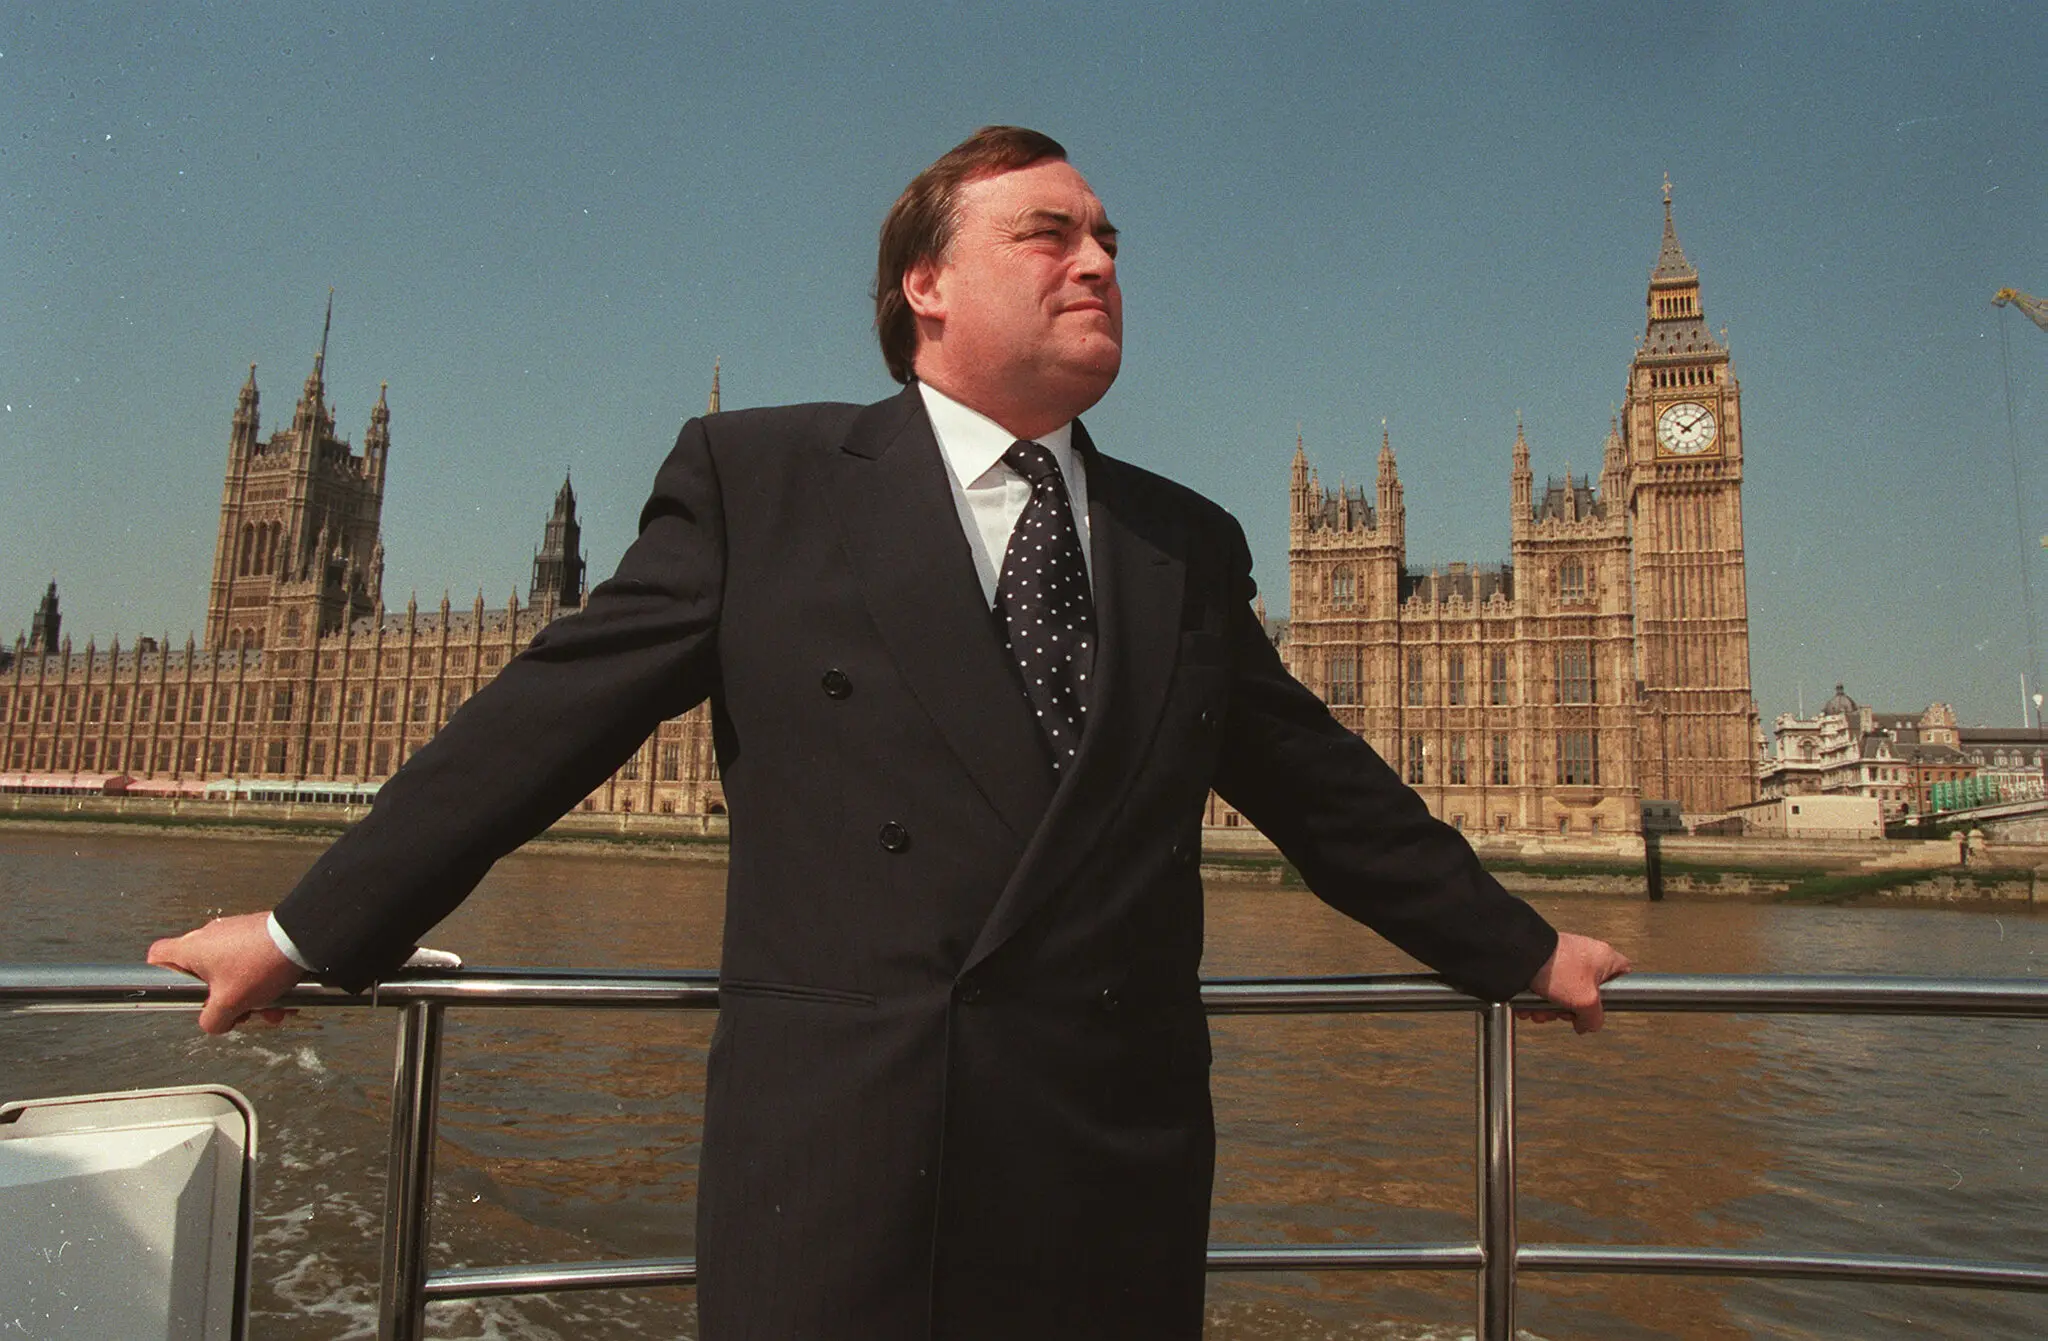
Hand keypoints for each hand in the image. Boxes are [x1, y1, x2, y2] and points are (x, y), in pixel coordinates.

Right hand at [147, 911, 305, 1034]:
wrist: (304, 939)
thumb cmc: (263, 962)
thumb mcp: (230, 1003)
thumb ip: (212, 1020)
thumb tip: (214, 1023)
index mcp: (192, 948)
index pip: (157, 956)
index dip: (160, 976)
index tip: (175, 992)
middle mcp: (210, 937)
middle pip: (201, 976)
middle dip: (222, 1000)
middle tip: (238, 1011)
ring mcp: (235, 934)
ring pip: (232, 975)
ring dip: (250, 997)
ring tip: (270, 1009)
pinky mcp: (257, 936)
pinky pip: (252, 965)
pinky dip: (265, 983)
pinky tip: (283, 997)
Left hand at [1521, 931, 1631, 1033]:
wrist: (1521, 957)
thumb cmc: (1556, 968)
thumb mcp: (1586, 1001)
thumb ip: (1595, 1019)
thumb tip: (1589, 1025)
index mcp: (1605, 958)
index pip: (1624, 975)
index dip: (1617, 993)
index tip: (1603, 1005)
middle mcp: (1586, 956)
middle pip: (1589, 993)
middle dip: (1572, 1009)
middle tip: (1564, 1012)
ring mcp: (1565, 959)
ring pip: (1565, 994)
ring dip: (1551, 1007)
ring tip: (1542, 1010)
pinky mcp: (1546, 963)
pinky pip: (1548, 987)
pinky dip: (1539, 999)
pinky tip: (1531, 1005)